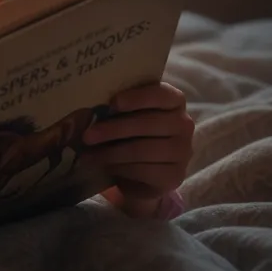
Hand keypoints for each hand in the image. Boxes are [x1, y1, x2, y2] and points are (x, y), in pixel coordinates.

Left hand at [82, 82, 193, 214]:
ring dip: (111, 152)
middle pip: (149, 124)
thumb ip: (115, 106)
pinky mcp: (175, 176)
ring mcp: (183, 152)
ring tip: (88, 154)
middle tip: (87, 135)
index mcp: (174, 100)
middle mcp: (184, 124)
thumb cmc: (130, 131)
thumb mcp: (124, 114)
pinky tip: (105, 166)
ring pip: (144, 150)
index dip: (137, 98)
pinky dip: (120, 168)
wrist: (141, 170)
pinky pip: (144, 170)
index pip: (161, 94)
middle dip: (114, 129)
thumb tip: (88, 106)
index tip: (112, 103)